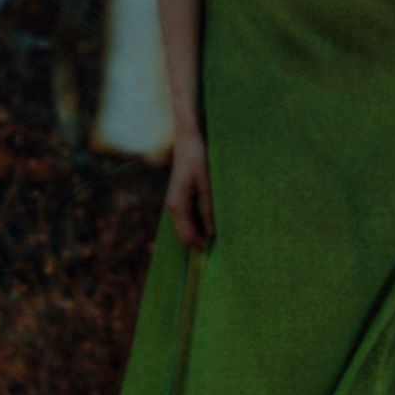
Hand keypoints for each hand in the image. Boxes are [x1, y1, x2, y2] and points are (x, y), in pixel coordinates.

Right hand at [166, 127, 214, 250]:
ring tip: (220, 238)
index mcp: (177, 205)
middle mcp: (172, 206)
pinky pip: (189, 216)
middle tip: (221, 252)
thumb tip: (214, 232)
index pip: (188, 235)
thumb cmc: (198, 157)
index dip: (201, 247)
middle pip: (186, 234)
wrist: (188, 138)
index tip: (216, 257)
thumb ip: (210, 208)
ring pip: (187, 226)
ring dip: (201, 233)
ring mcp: (175, 201)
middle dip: (200, 243)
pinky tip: (213, 223)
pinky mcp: (180, 196)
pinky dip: (200, 222)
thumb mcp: (207, 183)